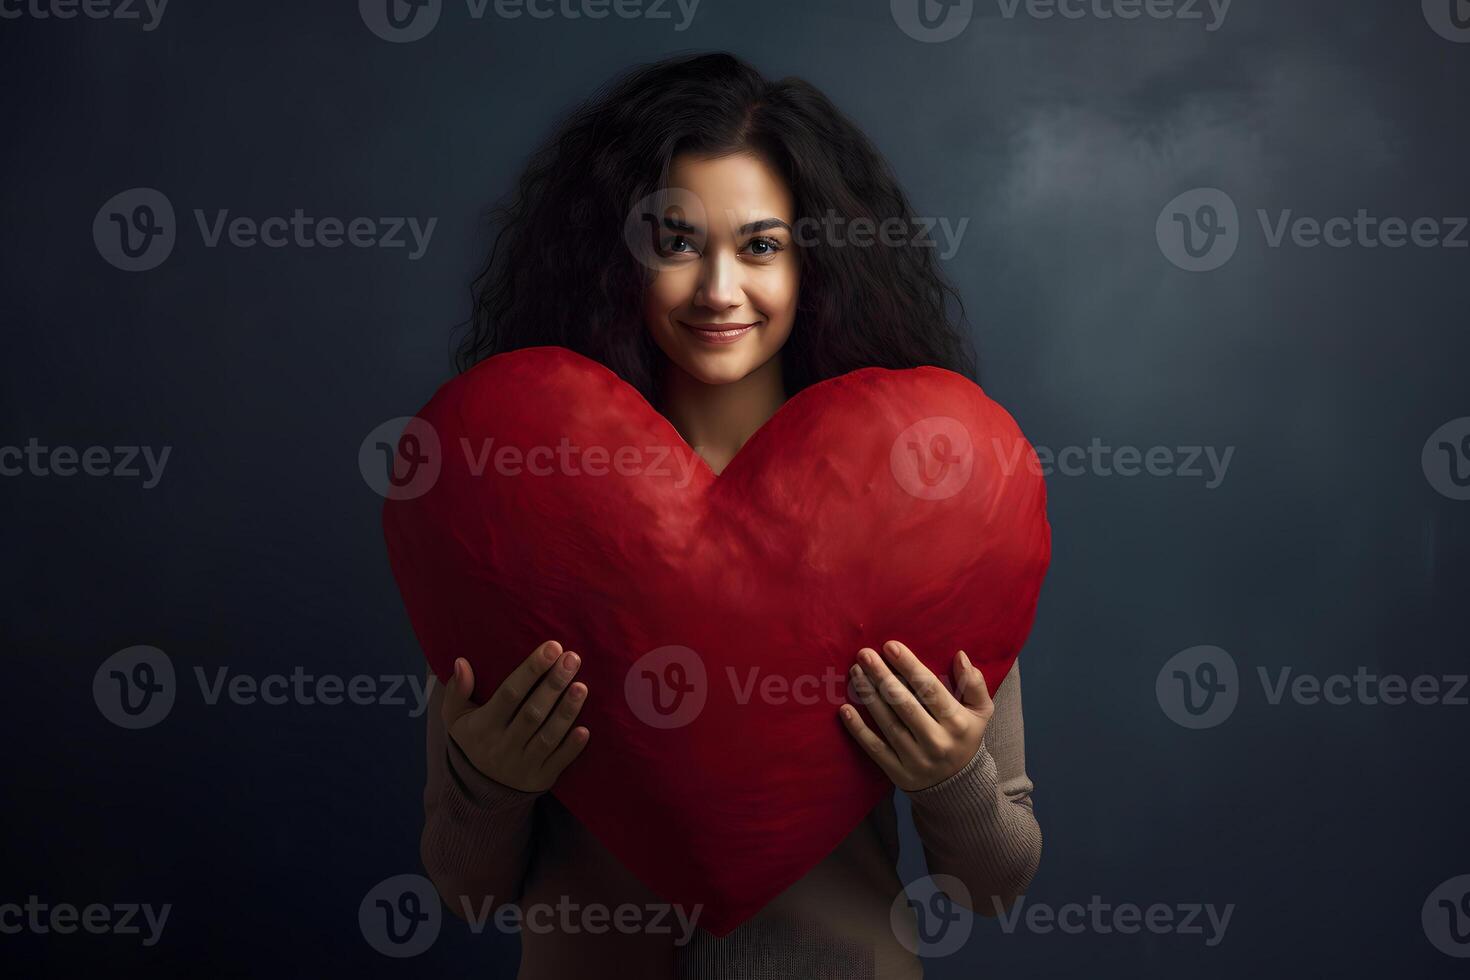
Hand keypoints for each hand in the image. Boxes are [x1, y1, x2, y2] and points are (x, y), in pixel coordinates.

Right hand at [441, 640, 589, 792]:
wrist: (479, 793)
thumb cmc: (473, 742)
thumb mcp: (456, 719)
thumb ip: (457, 691)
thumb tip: (461, 662)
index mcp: (483, 727)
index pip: (509, 694)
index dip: (531, 670)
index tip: (552, 647)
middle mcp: (503, 746)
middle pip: (532, 712)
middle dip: (553, 685)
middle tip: (572, 658)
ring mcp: (522, 765)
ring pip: (547, 736)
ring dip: (566, 712)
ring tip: (581, 686)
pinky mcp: (540, 779)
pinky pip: (557, 763)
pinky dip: (571, 748)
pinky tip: (585, 729)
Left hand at [839, 640, 993, 791]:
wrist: (959, 788)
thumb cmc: (964, 737)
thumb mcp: (980, 712)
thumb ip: (974, 684)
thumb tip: (960, 655)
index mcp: (957, 723)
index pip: (930, 689)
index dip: (909, 666)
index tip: (890, 646)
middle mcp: (937, 741)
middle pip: (904, 704)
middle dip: (882, 676)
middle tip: (864, 653)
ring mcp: (916, 759)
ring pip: (888, 724)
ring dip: (868, 696)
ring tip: (856, 672)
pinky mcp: (898, 773)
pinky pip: (875, 749)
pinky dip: (858, 730)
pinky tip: (844, 710)